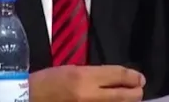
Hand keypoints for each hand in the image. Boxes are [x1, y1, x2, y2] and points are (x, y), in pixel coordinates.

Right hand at [29, 65, 145, 101]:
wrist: (28, 99)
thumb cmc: (47, 81)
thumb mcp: (72, 70)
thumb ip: (94, 75)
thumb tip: (116, 79)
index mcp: (84, 77)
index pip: (118, 76)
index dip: (132, 77)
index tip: (139, 78)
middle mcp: (89, 95)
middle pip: (124, 96)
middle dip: (136, 92)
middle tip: (139, 89)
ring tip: (130, 98)